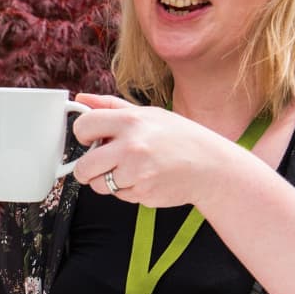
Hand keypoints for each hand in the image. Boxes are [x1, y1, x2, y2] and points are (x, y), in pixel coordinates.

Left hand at [70, 93, 234, 207]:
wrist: (212, 167)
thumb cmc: (180, 138)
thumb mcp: (149, 113)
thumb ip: (111, 106)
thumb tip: (81, 98)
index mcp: (131, 121)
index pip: (83, 126)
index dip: (83, 135)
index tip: (90, 139)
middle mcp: (131, 146)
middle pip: (83, 166)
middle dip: (87, 168)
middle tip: (101, 164)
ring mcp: (136, 172)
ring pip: (99, 185)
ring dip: (108, 181)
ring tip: (131, 169)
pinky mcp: (142, 193)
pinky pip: (119, 195)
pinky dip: (127, 190)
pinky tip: (145, 178)